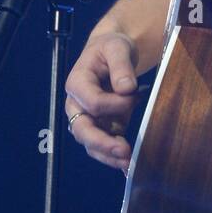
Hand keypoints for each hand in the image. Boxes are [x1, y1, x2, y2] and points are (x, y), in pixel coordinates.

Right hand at [64, 31, 141, 173]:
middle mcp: (77, 103)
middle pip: (82, 129)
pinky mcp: (100, 125)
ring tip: (128, 164)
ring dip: (108, 155)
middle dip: (102, 142)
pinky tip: (128, 165)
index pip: (92, 102)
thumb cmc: (112, 47)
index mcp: (77, 82)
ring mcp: (87, 117)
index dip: (114, 103)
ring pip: (90, 143)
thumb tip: (126, 89)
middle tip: (124, 151)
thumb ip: (121, 66)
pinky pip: (102, 145)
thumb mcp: (117, 47)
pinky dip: (113, 156)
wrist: (112, 51)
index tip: (134, 94)